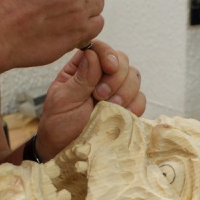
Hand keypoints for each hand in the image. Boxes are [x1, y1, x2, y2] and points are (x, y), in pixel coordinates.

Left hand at [35, 41, 145, 159]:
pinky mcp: (127, 108)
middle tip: (100, 96)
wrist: (65, 150)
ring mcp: (116, 91)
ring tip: (109, 107)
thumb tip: (92, 54)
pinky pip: (140, 99)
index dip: (107, 54)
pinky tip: (119, 115)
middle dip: (116, 78)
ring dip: (125, 92)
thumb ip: (80, 78)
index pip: (99, 48)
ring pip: (134, 77)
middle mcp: (101, 76)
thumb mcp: (63, 100)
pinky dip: (134, 105)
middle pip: (122, 60)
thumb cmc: (59, 124)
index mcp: (82, 67)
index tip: (108, 67)